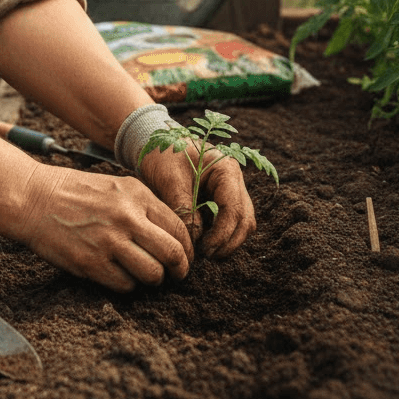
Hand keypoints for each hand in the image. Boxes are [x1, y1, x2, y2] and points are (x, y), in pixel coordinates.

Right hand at [12, 162, 193, 291]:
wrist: (33, 198)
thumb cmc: (75, 191)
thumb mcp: (117, 186)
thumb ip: (144, 206)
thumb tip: (172, 234)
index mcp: (137, 195)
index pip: (179, 227)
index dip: (188, 249)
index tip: (185, 258)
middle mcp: (128, 217)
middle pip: (173, 254)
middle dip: (180, 270)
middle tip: (176, 276)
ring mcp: (110, 241)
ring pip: (152, 274)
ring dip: (153, 280)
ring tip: (146, 276)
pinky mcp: (91, 263)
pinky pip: (125, 285)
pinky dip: (127, 285)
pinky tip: (119, 275)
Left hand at [138, 144, 255, 258]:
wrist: (154, 142)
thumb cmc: (162, 155)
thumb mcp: (170, 180)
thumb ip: (184, 209)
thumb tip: (195, 241)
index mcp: (226, 169)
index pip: (234, 208)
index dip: (223, 234)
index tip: (205, 250)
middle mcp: (233, 180)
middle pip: (244, 219)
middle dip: (229, 242)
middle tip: (206, 257)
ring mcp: (229, 190)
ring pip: (241, 223)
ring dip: (227, 241)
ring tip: (205, 253)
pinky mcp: (220, 199)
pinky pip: (228, 222)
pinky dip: (220, 235)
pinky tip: (203, 245)